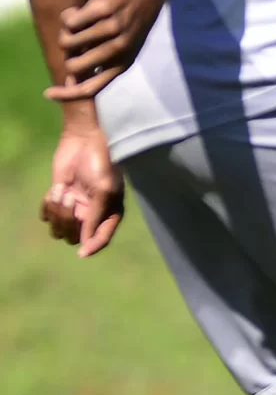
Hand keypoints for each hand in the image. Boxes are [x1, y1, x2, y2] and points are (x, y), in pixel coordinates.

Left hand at [42, 117, 124, 256]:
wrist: (84, 141)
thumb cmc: (102, 165)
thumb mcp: (104, 191)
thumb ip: (95, 217)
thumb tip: (85, 242)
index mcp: (109, 214)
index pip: (99, 239)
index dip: (91, 247)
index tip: (81, 253)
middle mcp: (90, 214)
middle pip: (74, 236)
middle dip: (68, 220)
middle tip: (70, 199)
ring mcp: (73, 207)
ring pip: (58, 227)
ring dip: (56, 211)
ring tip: (62, 191)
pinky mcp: (58, 198)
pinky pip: (46, 215)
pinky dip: (47, 205)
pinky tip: (55, 190)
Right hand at [47, 0, 170, 100]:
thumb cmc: (131, 20)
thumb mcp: (126, 47)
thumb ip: (103, 63)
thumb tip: (71, 80)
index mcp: (125, 63)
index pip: (92, 88)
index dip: (67, 94)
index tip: (47, 94)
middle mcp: (120, 49)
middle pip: (73, 66)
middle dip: (66, 54)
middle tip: (71, 38)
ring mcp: (112, 29)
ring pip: (68, 42)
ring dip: (66, 32)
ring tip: (77, 21)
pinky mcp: (103, 10)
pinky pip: (69, 21)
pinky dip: (68, 16)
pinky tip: (78, 9)